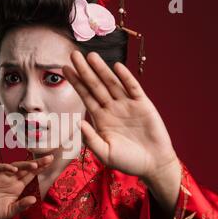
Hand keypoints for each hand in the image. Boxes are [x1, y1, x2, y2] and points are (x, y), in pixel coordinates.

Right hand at [0, 155, 52, 218]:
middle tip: (50, 158)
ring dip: (25, 165)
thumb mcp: (9, 212)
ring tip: (35, 165)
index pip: (31, 175)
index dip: (41, 169)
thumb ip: (21, 206)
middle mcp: (11, 179)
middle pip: (26, 168)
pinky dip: (7, 167)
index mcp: (17, 187)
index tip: (51, 163)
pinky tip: (14, 169)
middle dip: (38, 163)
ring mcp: (1, 176)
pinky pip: (0, 168)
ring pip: (15, 166)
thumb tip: (34, 200)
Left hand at [63, 51, 179, 181]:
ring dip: (102, 70)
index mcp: (100, 118)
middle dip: (84, 70)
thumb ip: (90, 139)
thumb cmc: (127, 161)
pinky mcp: (143, 105)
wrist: (153, 165)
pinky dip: (125, 78)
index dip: (76, 82)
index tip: (65, 69)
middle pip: (95, 85)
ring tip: (91, 56)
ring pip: (112, 83)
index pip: (85, 96)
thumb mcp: (105, 153)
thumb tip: (78, 122)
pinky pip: (133, 88)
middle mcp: (112, 108)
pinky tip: (117, 67)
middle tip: (73, 54)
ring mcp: (127, 105)